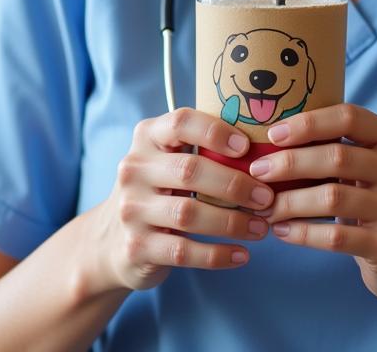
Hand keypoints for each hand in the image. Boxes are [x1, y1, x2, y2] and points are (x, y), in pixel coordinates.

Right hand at [95, 109, 275, 291]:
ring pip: (189, 214)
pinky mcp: (136, 247)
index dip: (215, 131)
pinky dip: (217, 255)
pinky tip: (241, 254)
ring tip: (261, 228)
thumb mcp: (168, 159)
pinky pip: (183, 251)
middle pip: (190, 170)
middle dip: (235, 184)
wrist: (110, 240)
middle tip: (266, 197)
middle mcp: (134, 169)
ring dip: (232, 223)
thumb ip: (201, 148)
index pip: (180, 122)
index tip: (246, 147)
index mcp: (147, 138)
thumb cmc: (158, 189)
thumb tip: (264, 150)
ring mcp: (131, 210)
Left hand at [247, 103, 376, 311]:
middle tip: (259, 172)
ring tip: (264, 206)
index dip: (308, 122)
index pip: (349, 117)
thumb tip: (275, 141)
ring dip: (290, 201)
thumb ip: (341, 150)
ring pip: (332, 198)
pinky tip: (282, 230)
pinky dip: (301, 233)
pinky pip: (335, 237)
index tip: (274, 134)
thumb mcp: (376, 167)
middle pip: (336, 156)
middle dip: (290, 163)